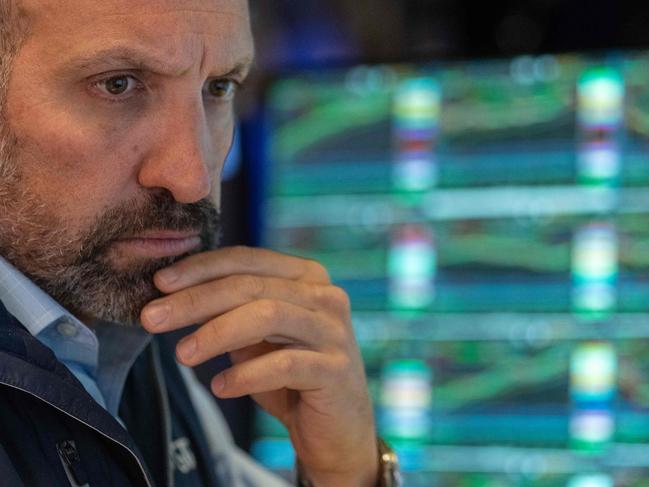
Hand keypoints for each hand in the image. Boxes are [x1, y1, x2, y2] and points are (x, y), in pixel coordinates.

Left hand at [141, 246, 378, 486]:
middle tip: (152, 317)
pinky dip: (246, 374)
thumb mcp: (256, 337)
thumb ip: (229, 311)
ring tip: (182, 354)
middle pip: (252, 285)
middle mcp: (325, 296)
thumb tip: (171, 296)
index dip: (201, 268)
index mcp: (306, 276)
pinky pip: (284, 365)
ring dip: (216, 333)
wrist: (336, 425)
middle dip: (196, 300)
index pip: (247, 258)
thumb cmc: (291, 374)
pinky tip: (220, 386)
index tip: (159, 283)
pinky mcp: (336, 369)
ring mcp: (334, 331)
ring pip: (268, 316)